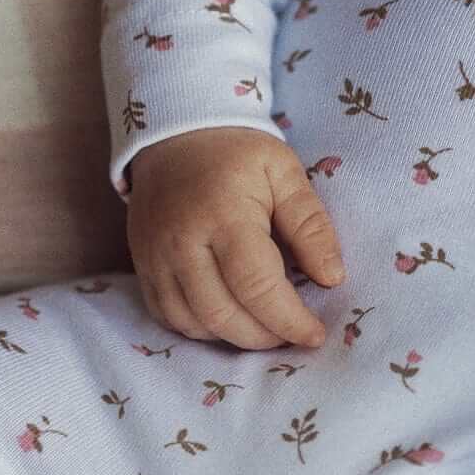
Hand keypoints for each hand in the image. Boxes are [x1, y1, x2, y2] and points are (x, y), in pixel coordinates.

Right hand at [125, 128, 343, 350]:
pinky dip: (201, 330)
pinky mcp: (142, 266)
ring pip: (193, 323)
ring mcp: (155, 258)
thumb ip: (311, 225)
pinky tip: (229, 320)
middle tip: (293, 334)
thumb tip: (333, 278)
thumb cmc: (237, 153)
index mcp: (224, 216)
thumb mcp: (284, 172)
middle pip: (222, 314)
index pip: (257, 286)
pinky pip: (168, 316)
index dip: (289, 319)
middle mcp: (182, 243)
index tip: (315, 335)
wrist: (174, 135)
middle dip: (264, 336)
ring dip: (234, 338)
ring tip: (266, 329)